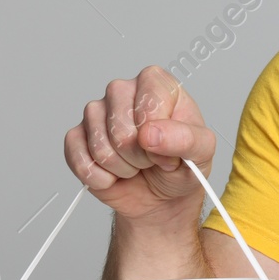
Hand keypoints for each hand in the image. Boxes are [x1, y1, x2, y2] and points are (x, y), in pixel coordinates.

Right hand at [63, 65, 216, 223]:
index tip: (170, 148)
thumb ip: (186, 139)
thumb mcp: (202, 152)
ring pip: (100, 146)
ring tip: (135, 165)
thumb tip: (150, 134)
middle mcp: (123, 90)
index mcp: (156, 83)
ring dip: (122, 168)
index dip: (160, 137)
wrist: (161, 196)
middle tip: (151, 159)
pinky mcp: (77, 136)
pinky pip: (80, 161)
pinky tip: (114, 174)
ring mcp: (96, 112)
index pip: (150, 103)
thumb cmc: (182, 166)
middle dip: (140, 156)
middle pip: (120, 128)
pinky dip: (101, 178)